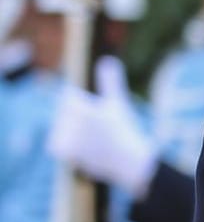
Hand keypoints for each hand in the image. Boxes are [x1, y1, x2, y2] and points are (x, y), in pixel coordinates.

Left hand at [47, 56, 158, 195]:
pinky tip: (83, 149)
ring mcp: (65, 136)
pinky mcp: (62, 150)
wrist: (129, 162)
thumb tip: (108, 59)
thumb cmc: (124, 130)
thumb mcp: (118, 102)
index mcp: (81, 106)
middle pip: (64, 114)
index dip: (83, 105)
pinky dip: (67, 147)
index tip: (95, 117)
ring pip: (60, 128)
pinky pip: (55, 144)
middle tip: (97, 132)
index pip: (68, 96)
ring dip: (72, 133)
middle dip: (77, 120)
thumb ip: (110, 81)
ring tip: (92, 140)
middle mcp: (71, 121)